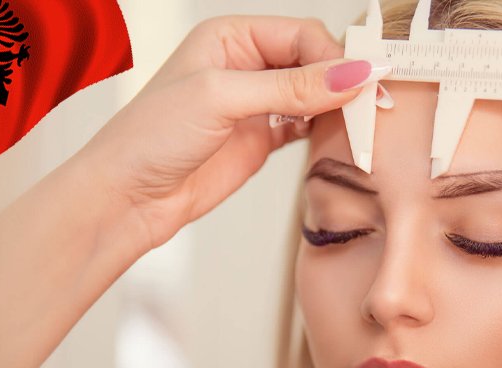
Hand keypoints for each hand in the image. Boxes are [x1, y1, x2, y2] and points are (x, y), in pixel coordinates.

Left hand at [79, 15, 387, 250]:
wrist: (129, 197)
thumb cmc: (151, 136)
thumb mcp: (222, 98)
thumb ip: (291, 87)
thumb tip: (353, 74)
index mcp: (231, 37)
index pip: (302, 35)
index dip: (335, 57)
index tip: (363, 83)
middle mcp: (246, 66)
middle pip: (313, 63)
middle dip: (342, 82)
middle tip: (372, 105)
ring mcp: (256, 105)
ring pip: (314, 96)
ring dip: (338, 108)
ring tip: (362, 124)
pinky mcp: (262, 139)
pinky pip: (306, 127)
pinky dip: (326, 132)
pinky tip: (338, 139)